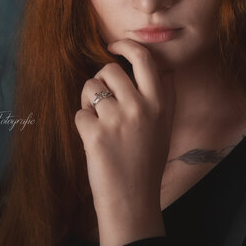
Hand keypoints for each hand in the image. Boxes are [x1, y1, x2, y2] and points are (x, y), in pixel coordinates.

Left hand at [74, 39, 175, 245]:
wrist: (133, 199)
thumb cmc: (147, 161)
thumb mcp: (165, 126)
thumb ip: (163, 96)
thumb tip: (160, 67)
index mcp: (160, 103)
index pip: (144, 58)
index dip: (126, 45)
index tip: (113, 46)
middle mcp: (141, 107)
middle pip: (109, 69)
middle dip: (100, 79)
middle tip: (102, 99)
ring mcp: (117, 120)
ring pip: (90, 88)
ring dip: (88, 101)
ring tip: (99, 122)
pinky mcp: (95, 134)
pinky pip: (79, 113)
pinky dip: (82, 125)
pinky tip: (94, 141)